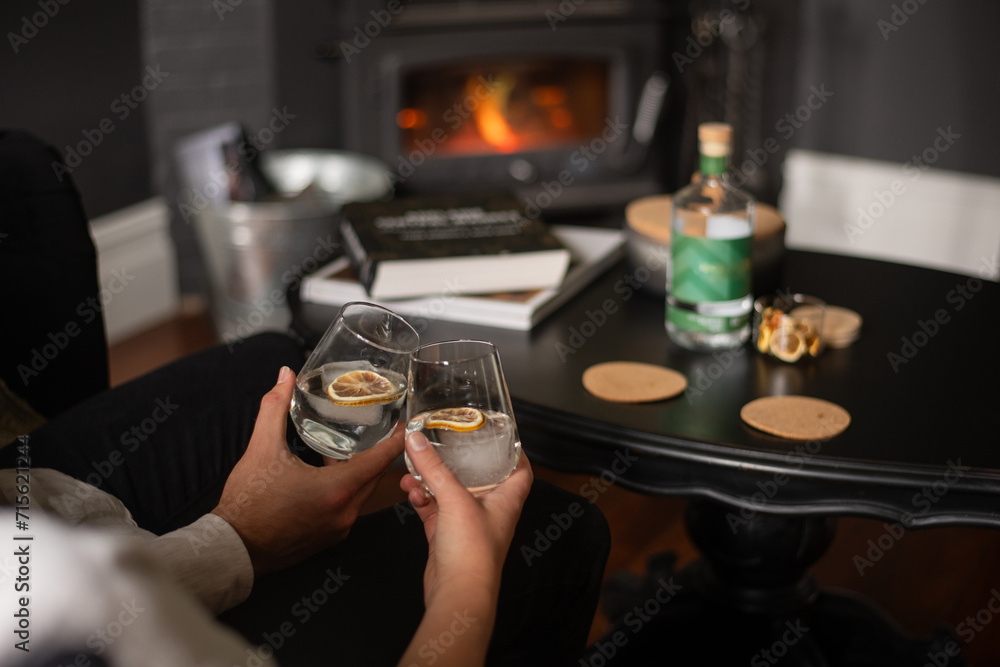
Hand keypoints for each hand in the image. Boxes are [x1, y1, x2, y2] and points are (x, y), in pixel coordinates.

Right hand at [211, 366, 403, 574]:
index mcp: (337, 490)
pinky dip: (345, 491)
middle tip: (378, 431)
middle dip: (377, 453)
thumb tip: (285, 376)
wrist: (231, 549)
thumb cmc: (246, 503)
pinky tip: (326, 476)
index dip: (394, 440)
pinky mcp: (328, 539)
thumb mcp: (262, 448)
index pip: (380, 460)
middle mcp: (345, 513)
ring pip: (361, 493)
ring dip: (358, 472)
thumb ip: (275, 407)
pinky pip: (348, 509)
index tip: (403, 425)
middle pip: (373, 477)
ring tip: (348, 449)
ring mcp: (338, 529)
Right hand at [399, 431, 531, 607]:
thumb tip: (417, 440)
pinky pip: (433, 509)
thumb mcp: (455, 500)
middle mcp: (490, 510)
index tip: (502, 436)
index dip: (514, 453)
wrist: (457, 593)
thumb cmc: (473, 553)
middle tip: (446, 444)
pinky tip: (410, 491)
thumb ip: (434, 468)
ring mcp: (467, 523)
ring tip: (415, 468)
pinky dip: (421, 498)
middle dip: (460, 462)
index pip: (520, 471)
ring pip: (450, 492)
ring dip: (432, 479)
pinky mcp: (446, 535)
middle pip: (479, 478)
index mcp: (506, 500)